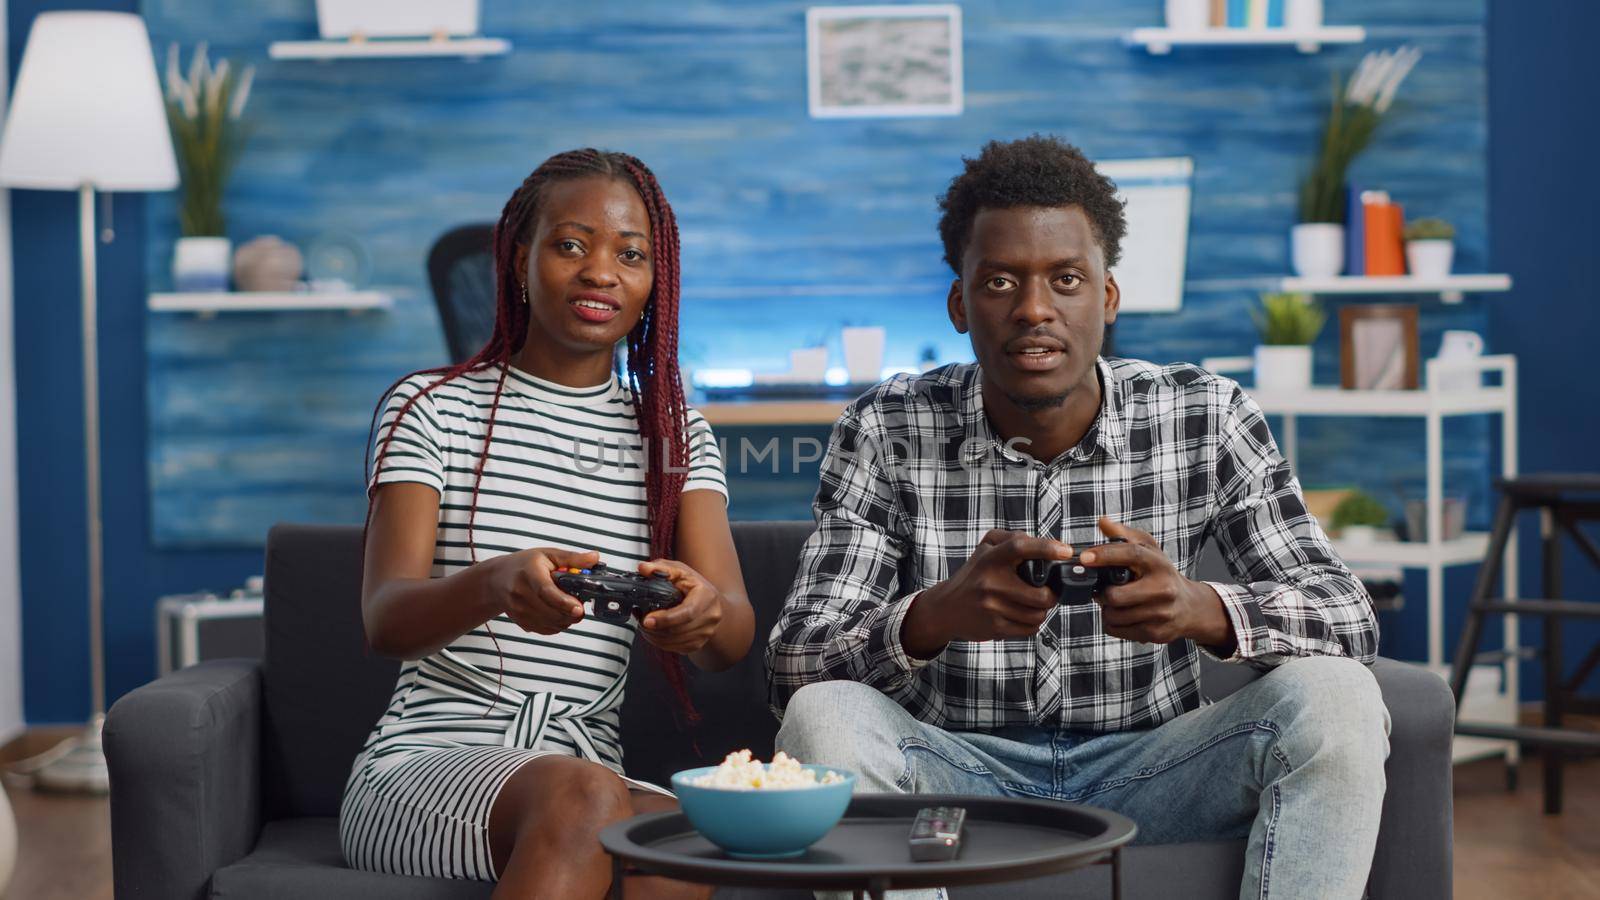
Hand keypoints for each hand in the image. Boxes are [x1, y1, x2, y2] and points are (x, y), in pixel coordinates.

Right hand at [485, 547, 596, 634]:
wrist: (497, 580)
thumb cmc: (524, 565)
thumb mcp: (548, 555)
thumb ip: (572, 558)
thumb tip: (595, 557)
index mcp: (529, 574)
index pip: (546, 591)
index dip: (564, 602)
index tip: (579, 607)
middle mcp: (520, 595)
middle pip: (552, 612)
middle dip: (572, 612)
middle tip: (581, 604)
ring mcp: (519, 611)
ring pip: (552, 624)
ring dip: (567, 619)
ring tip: (569, 606)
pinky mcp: (522, 623)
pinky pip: (547, 630)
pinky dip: (558, 624)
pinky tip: (558, 612)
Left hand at [635, 559, 725, 654]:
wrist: (711, 602)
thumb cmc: (694, 585)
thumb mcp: (679, 571)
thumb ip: (660, 568)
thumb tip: (643, 568)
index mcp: (707, 596)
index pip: (687, 612)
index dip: (666, 619)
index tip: (647, 620)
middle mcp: (711, 616)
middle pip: (679, 630)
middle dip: (655, 628)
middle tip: (640, 620)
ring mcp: (706, 632)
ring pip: (675, 642)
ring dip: (654, 637)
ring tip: (644, 625)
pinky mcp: (699, 644)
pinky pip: (676, 648)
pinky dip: (660, 643)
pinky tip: (654, 632)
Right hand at [901, 529, 1074, 658]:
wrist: (945, 608)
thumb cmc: (973, 576)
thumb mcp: (985, 549)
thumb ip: (1012, 538)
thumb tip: (1047, 544)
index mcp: (990, 559)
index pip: (1019, 547)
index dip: (1046, 548)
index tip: (1067, 551)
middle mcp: (990, 582)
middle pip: (1041, 594)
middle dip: (1051, 594)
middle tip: (1047, 591)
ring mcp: (992, 607)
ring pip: (1038, 614)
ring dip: (1042, 610)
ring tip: (1032, 603)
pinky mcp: (994, 627)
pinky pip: (1030, 629)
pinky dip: (1032, 623)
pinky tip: (1022, 615)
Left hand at [1082, 518, 1232, 648]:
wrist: (1189, 607)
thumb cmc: (1161, 574)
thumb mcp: (1149, 550)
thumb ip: (1124, 535)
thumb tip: (1102, 521)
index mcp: (1159, 564)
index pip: (1131, 554)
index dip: (1105, 554)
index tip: (1085, 557)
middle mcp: (1163, 589)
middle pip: (1115, 596)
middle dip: (1103, 594)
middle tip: (1105, 590)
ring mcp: (1161, 613)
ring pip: (1113, 615)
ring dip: (1107, 609)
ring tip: (1116, 602)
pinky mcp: (1155, 633)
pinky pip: (1117, 630)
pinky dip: (1113, 623)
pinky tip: (1123, 615)